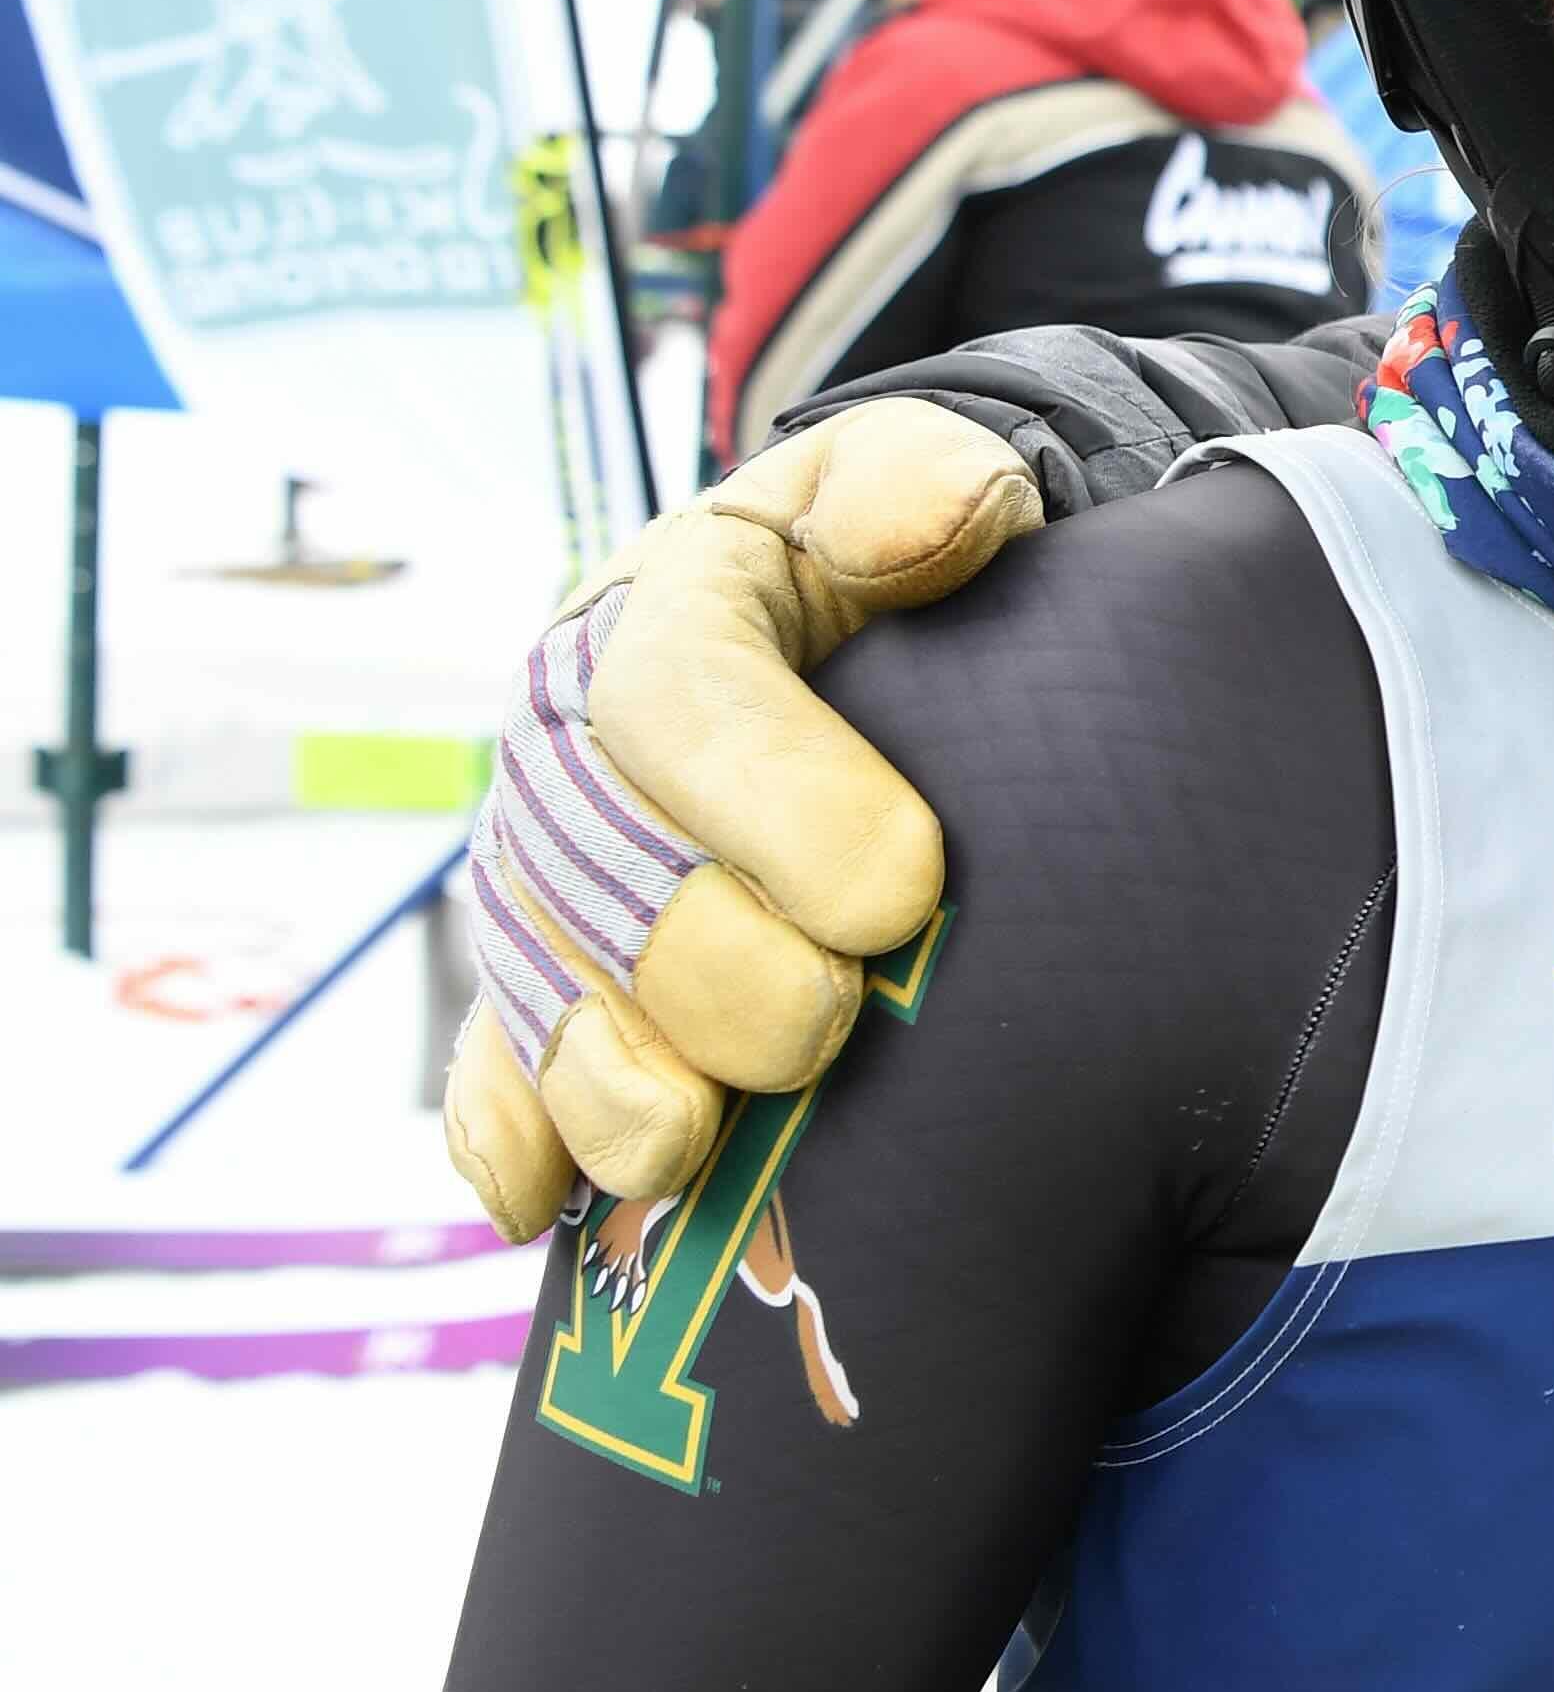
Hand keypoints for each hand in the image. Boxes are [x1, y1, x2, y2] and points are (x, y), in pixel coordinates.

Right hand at [443, 399, 1040, 1236]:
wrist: (873, 630)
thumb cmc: (907, 569)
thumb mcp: (923, 488)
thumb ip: (921, 486)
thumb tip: (921, 528)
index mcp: (660, 611)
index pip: (680, 696)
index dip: (776, 797)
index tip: (904, 889)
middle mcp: (570, 745)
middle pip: (601, 867)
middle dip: (708, 964)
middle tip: (825, 1026)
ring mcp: (542, 867)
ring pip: (540, 977)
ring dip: (602, 1074)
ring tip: (684, 1146)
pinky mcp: (540, 971)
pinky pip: (491, 1059)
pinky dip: (508, 1132)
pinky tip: (535, 1204)